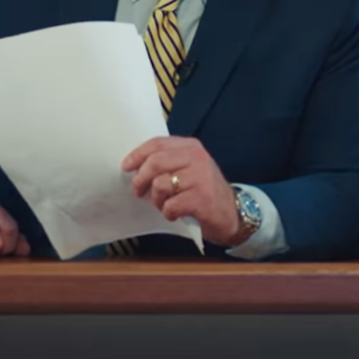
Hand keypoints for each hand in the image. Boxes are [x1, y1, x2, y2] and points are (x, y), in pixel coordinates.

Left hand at [121, 137, 242, 244]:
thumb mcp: (190, 168)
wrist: (232, 213)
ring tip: (164, 205)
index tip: (126, 167)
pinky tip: (175, 214)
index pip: (157, 144)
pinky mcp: (201, 198)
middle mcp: (197, 158)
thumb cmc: (204, 191)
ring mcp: (200, 178)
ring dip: (156, 200)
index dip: (137, 155)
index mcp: (191, 147)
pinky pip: (170, 205)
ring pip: (160, 185)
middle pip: (155, 163)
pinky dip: (168, 213)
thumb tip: (135, 168)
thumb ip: (168, 162)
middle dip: (141, 179)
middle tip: (138, 191)